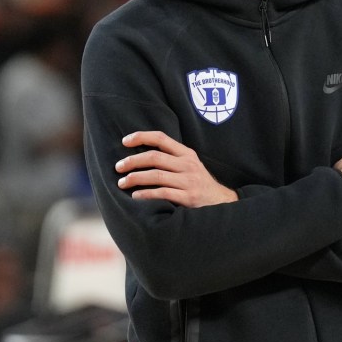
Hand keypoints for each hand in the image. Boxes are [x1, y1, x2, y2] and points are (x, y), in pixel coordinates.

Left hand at [115, 131, 237, 207]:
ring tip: (122, 183)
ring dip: (135, 178)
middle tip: (118, 167)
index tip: (124, 141)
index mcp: (186, 154)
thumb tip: (141, 155)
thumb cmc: (199, 184)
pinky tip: (136, 196)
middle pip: (154, 157)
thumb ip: (171, 159)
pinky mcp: (189, 197)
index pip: (161, 138)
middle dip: (132, 161)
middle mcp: (188, 164)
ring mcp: (189, 181)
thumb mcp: (190, 166)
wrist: (223, 204)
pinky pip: (163, 193)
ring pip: (156, 175)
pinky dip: (146, 194)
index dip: (141, 137)